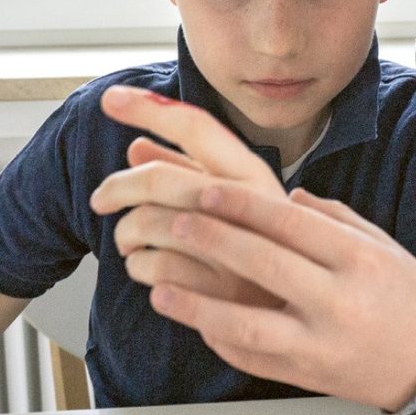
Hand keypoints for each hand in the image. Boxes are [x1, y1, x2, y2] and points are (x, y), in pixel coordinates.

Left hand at [92, 86, 415, 410]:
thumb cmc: (406, 295)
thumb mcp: (379, 243)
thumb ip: (330, 217)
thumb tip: (285, 195)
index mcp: (358, 260)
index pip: (291, 225)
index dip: (242, 206)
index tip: (205, 190)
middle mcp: (338, 302)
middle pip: (263, 266)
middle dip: (212, 241)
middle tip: (174, 221)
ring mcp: (320, 345)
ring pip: (248, 325)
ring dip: (198, 304)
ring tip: (160, 285)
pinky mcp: (306, 377)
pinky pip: (252, 358)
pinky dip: (217, 338)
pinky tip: (191, 320)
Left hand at [92, 86, 284, 306]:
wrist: (314, 316)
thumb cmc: (270, 254)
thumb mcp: (241, 204)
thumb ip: (189, 172)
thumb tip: (137, 147)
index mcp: (255, 178)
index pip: (197, 128)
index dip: (148, 109)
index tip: (111, 98)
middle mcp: (250, 209)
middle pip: (160, 179)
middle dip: (117, 187)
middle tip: (100, 200)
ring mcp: (238, 254)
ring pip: (149, 225)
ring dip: (126, 234)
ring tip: (131, 244)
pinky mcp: (221, 296)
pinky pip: (154, 269)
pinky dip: (139, 269)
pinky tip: (148, 272)